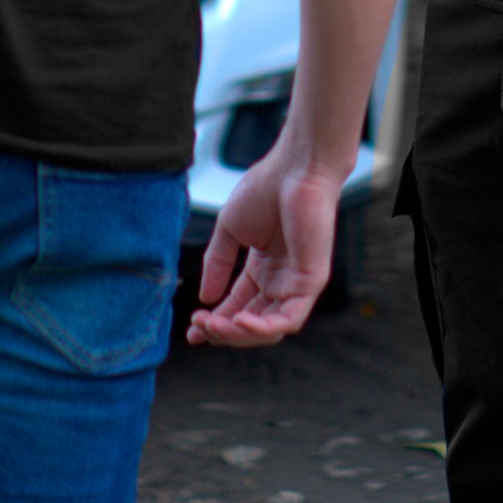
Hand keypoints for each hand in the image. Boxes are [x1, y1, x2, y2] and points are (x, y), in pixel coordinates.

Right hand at [186, 141, 343, 348]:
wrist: (294, 168)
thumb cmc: (267, 187)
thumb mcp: (230, 229)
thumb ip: (217, 263)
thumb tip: (205, 298)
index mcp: (263, 269)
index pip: (238, 306)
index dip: (216, 323)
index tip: (191, 331)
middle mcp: (281, 280)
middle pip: (251, 323)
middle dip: (222, 331)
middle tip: (199, 328)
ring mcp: (297, 283)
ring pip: (268, 329)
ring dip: (237, 334)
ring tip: (213, 325)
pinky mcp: (311, 282)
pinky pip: (289, 320)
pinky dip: (263, 328)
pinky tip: (238, 321)